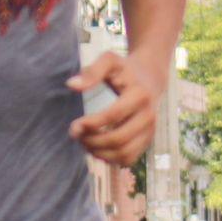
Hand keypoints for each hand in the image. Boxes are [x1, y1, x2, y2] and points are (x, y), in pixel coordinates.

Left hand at [69, 52, 159, 166]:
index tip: (74, 125)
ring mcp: (150, 130)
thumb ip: (91, 71)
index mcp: (139, 95)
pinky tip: (95, 149)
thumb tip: (71, 85)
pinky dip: (110, 159)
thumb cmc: (124, 69)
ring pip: (124, 153)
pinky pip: (129, 158)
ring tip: (83, 142)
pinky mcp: (147, 140)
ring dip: (100, 152)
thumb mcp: (109, 61)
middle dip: (93, 140)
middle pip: (119, 138)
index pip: (114, 115)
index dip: (92, 123)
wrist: (149, 78)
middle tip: (75, 134)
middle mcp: (148, 116)